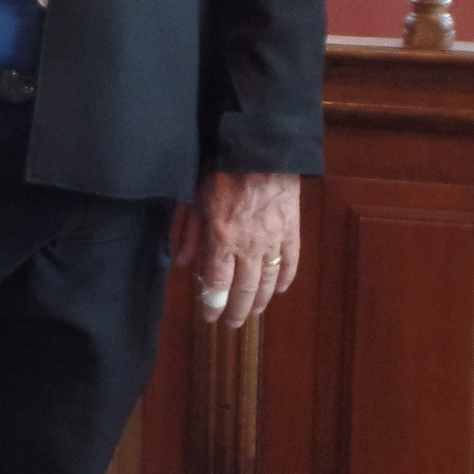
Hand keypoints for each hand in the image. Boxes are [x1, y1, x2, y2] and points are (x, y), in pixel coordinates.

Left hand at [170, 171, 300, 328]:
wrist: (263, 149)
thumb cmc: (222, 169)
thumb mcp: (196, 198)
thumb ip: (189, 232)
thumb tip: (181, 263)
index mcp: (222, 239)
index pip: (217, 283)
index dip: (213, 303)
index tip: (210, 316)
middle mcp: (249, 246)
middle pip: (245, 289)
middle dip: (238, 310)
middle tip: (233, 324)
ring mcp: (274, 240)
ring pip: (268, 280)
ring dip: (260, 300)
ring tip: (254, 312)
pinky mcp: (292, 230)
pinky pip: (291, 261)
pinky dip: (285, 277)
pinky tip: (279, 289)